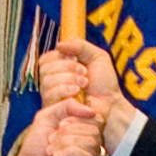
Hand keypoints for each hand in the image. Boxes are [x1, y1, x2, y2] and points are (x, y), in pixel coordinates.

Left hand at [1, 99, 102, 155]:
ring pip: (90, 142)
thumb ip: (67, 105)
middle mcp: (93, 148)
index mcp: (86, 133)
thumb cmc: (36, 148)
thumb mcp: (48, 116)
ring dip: (65, 144)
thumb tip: (91, 110)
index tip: (60, 125)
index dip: (77, 119)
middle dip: (67, 132)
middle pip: (94, 129)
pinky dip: (69, 153)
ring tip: (51, 151)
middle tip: (51, 140)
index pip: (97, 119)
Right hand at [38, 40, 136, 155]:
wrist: (111, 105)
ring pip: (46, 81)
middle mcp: (52, 83)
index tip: (77, 59)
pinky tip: (78, 93)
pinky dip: (65, 90)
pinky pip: (49, 95)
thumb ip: (80, 45)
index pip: (46, 59)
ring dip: (68, 79)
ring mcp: (52, 97)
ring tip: (84, 84)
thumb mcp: (97, 56)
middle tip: (84, 74)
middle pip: (45, 69)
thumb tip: (59, 45)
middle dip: (67, 67)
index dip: (60, 56)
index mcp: (59, 70)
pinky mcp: (54, 110)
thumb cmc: (105, 84)